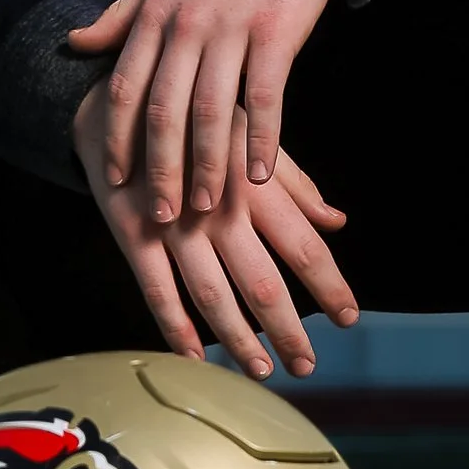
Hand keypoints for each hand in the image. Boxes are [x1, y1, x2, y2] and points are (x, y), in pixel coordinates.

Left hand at [67, 0, 345, 221]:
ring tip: (206, 206)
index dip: (117, 138)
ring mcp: (233, 28)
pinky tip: (259, 176)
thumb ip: (121, 16)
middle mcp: (188, 23)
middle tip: (159, 215)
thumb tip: (73, 43)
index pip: (125, 87)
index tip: (115, 181)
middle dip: (159, 168)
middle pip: (165, 109)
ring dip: (208, 166)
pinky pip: (266, 98)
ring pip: (213, 111)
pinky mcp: (277, 33)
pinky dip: (262, 141)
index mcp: (156, 13)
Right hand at [72, 85, 357, 381]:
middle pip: (262, 281)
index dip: (329, 285)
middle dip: (288, 329)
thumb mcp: (250, 135)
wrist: (119, 99)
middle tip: (307, 364)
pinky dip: (175, 327)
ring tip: (263, 370)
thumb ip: (294, 182)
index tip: (349, 317)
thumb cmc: (196, 118)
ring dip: (239, 340)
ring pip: (212, 295)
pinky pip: (157, 289)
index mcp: (254, 182)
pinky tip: (195, 358)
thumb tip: (336, 221)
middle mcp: (218, 208)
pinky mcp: (133, 232)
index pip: (303, 245)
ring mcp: (174, 223)